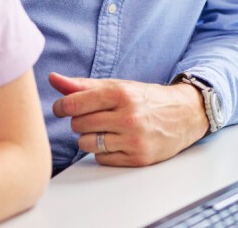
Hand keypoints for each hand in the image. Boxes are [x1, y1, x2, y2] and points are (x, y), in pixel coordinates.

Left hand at [48, 72, 208, 166]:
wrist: (184, 115)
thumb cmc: (145, 99)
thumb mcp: (117, 86)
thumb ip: (82, 85)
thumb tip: (53, 79)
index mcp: (121, 94)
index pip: (75, 104)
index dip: (61, 107)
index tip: (61, 108)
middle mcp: (128, 117)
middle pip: (79, 125)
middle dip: (80, 121)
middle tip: (92, 117)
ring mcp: (134, 139)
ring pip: (87, 144)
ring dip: (89, 138)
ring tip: (104, 130)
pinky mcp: (138, 158)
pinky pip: (101, 158)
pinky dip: (103, 151)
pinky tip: (116, 141)